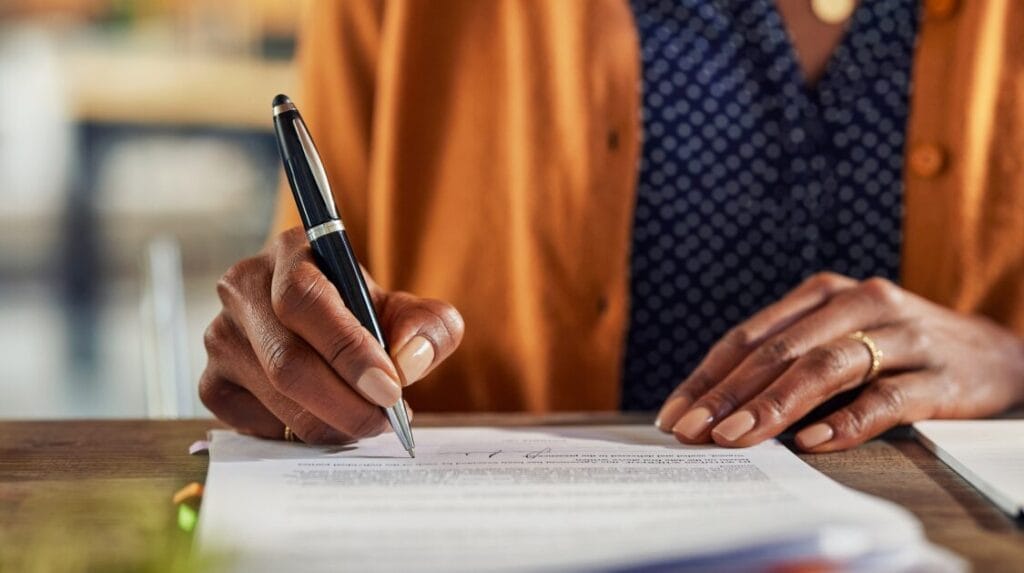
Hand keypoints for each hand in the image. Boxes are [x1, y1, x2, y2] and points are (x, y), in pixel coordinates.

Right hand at [199, 228, 464, 443]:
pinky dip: (297, 433)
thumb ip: (428, 327)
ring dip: (330, 422)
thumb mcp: (411, 313)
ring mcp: (220, 336)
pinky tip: (326, 420)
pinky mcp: (212, 382)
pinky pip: (254, 423)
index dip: (348, 351)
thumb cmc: (371, 317)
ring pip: (274, 397)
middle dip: (345, 402)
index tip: (390, 389)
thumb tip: (407, 360)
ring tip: (366, 422)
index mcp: (292, 251)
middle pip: (287, 360)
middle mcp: (243, 286)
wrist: (334, 333)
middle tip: (384, 421)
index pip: (305, 300)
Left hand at [655, 273, 1023, 451]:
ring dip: (774, 406)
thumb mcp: (839, 339)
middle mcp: (859, 303)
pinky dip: (845, 421)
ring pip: (824, 368)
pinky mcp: (939, 374)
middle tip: (692, 431)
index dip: (709, 377)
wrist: (995, 355)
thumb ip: (789, 361)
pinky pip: (885, 398)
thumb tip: (717, 409)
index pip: (751, 336)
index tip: (674, 414)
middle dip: (729, 395)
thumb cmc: (896, 350)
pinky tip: (810, 442)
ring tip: (735, 437)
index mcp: (823, 293)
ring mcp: (901, 336)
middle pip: (780, 351)